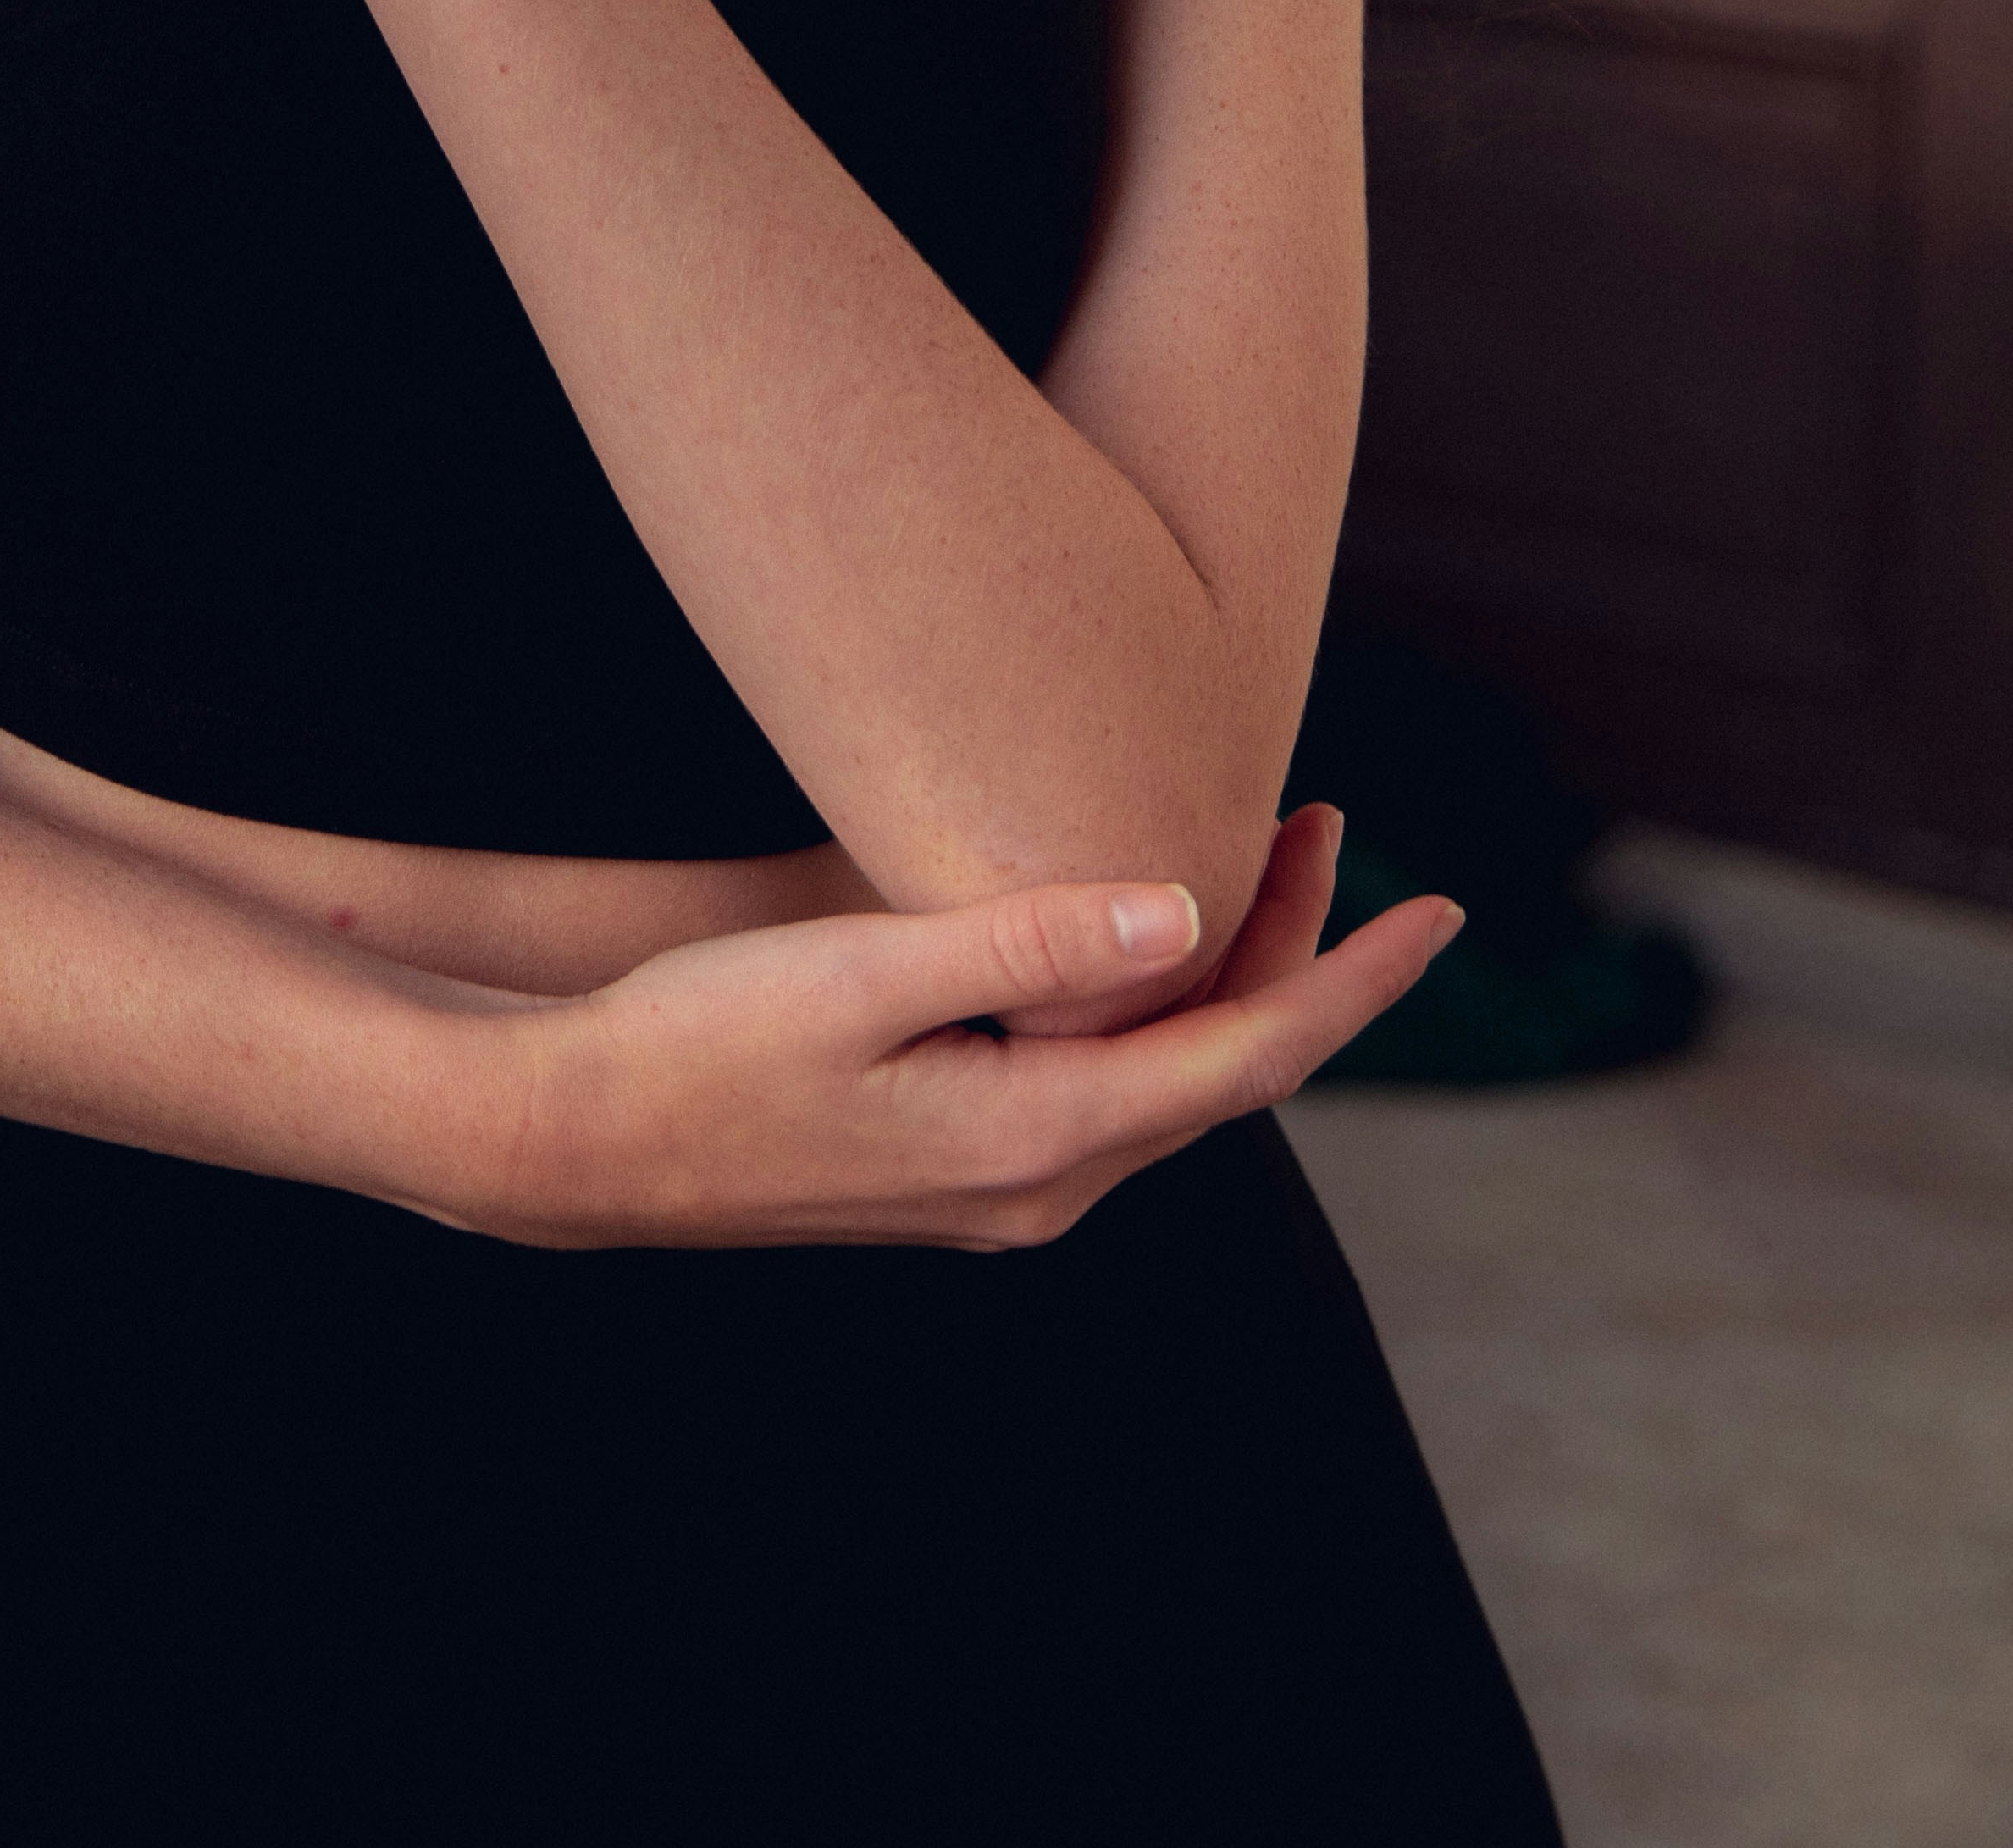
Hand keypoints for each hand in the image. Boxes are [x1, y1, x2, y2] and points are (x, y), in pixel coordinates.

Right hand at [468, 806, 1451, 1252]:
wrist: (572, 1140)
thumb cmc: (701, 1042)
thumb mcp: (860, 971)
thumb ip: (1027, 940)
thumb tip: (1184, 911)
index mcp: (1037, 1138)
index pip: (1249, 1055)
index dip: (1354, 978)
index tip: (1440, 910)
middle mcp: (1037, 1185)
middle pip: (1221, 1068)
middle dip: (1300, 951)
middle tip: (1332, 822)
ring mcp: (992, 1189)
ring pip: (1163, 1080)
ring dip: (1224, 975)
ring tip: (1259, 856)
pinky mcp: (949, 1165)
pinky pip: (1102, 1089)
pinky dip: (1150, 1007)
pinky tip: (1136, 947)